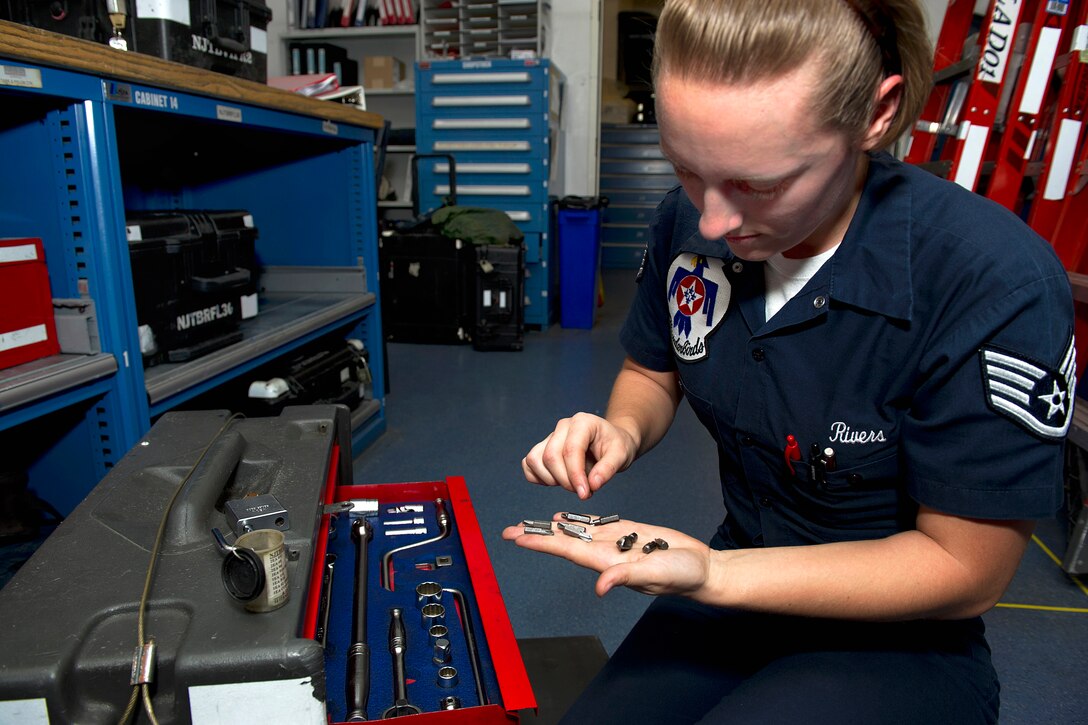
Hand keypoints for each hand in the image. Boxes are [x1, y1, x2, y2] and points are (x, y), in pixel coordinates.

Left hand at [502, 515, 711, 597]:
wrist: (700, 568)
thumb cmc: (681, 575)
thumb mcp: (654, 575)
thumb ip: (627, 577)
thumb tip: (600, 586)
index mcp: (607, 561)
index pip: (567, 550)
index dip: (541, 543)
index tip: (517, 538)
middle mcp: (605, 553)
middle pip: (564, 541)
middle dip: (537, 535)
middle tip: (509, 530)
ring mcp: (615, 543)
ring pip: (577, 532)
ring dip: (553, 527)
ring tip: (529, 523)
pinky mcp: (627, 532)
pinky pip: (595, 526)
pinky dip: (578, 519)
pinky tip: (564, 515)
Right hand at [521, 413, 637, 499]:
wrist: (611, 442)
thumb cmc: (616, 445)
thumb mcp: (621, 456)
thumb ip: (608, 469)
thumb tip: (592, 484)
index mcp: (582, 423)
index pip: (570, 450)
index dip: (575, 475)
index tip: (584, 493)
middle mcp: (563, 427)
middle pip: (550, 456)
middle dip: (565, 480)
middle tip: (583, 491)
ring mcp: (550, 437)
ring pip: (535, 460)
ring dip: (551, 479)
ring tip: (571, 484)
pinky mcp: (542, 448)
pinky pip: (529, 464)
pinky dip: (538, 477)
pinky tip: (557, 481)